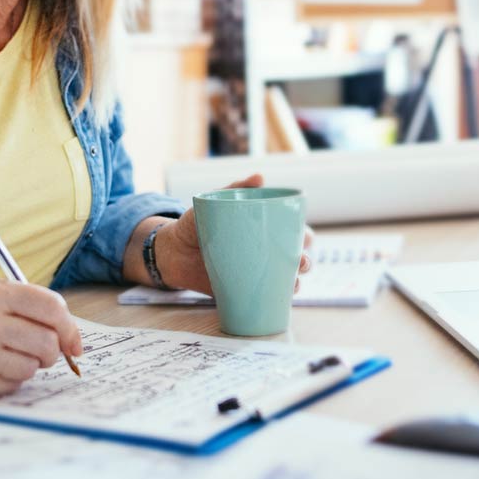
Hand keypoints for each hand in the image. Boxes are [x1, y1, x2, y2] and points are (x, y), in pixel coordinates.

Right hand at [0, 280, 82, 397]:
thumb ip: (31, 309)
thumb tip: (72, 341)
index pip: (50, 308)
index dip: (70, 329)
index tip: (74, 345)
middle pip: (46, 343)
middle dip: (50, 353)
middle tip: (37, 352)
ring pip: (31, 368)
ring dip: (27, 366)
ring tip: (5, 357)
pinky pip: (11, 384)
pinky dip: (8, 379)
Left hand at [153, 174, 313, 295]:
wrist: (171, 250)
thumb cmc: (196, 222)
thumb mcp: (214, 202)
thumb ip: (235, 188)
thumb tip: (260, 177)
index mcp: (263, 231)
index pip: (294, 233)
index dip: (306, 237)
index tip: (306, 238)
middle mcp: (264, 253)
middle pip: (296, 259)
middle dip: (305, 262)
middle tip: (300, 262)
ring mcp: (255, 274)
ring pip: (284, 282)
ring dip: (294, 284)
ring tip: (292, 284)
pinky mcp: (242, 292)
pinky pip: (263, 300)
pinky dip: (273, 302)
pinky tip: (275, 302)